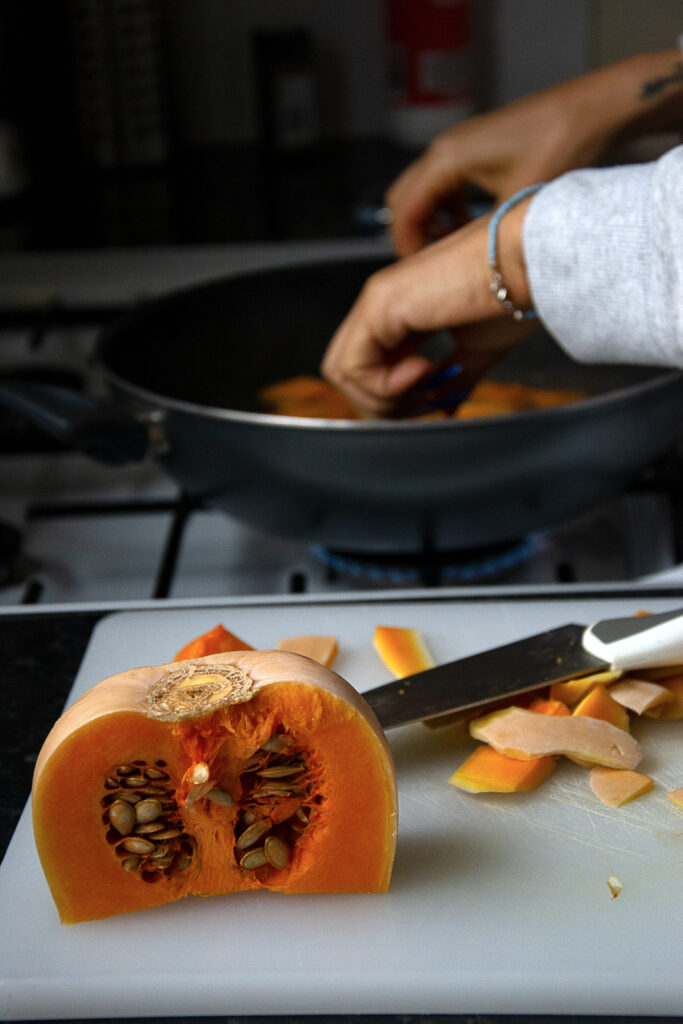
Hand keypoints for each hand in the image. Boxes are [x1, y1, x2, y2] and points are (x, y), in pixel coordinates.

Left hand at [321, 209, 535, 418]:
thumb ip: (453, 380)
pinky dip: (384, 386)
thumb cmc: (517, 291)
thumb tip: (444, 408)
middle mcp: (382, 303)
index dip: (394, 399)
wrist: (531, 262)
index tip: (433, 402)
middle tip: (427, 402)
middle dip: (384, 405)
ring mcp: (377, 301)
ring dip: (384, 398)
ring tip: (427, 387)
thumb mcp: (478, 350)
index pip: (370, 368)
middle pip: (349, 374)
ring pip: (343, 373)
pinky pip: (353, 365)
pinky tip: (423, 372)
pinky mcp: (379, 304)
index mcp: (402, 311)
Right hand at [387, 47, 682, 255]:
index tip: (424, 278)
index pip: (403, 214)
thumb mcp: (520, 206)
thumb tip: (464, 275)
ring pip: (422, 195)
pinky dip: (447, 211)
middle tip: (435, 268)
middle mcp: (445, 149)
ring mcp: (459, 147)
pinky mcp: (476, 150)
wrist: (597, 110)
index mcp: (447, 160)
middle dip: (413, 238)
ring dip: (431, 225)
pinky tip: (472, 228)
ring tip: (454, 251)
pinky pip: (444, 186)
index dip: (408, 251)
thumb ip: (483, 240)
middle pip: (403, 202)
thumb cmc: (564, 147)